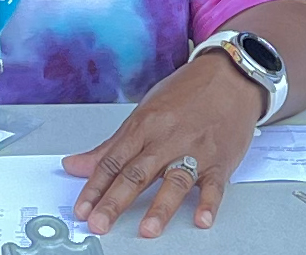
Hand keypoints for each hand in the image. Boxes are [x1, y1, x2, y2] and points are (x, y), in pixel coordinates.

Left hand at [62, 53, 262, 237]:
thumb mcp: (145, 111)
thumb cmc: (186, 92)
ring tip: (147, 230)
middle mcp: (166, 138)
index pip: (113, 160)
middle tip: (99, 223)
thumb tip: (77, 164)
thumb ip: (113, 145)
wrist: (228, 76)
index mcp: (144, 125)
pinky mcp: (220, 160)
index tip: (82, 208)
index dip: (94, 186)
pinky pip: (214, 185)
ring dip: (160, 207)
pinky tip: (201, 219)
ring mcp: (194, 150)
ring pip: (174, 180)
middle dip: (115, 200)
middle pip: (136, 172)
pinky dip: (208, 203)